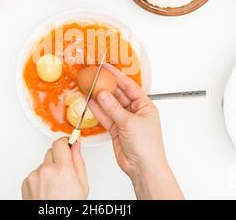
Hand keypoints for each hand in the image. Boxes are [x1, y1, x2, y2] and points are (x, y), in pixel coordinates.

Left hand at [22, 137, 88, 199]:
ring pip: (43, 163)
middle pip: (51, 151)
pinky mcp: (26, 181)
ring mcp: (34, 176)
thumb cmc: (67, 207)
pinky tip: (46, 189)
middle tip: (64, 172)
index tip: (68, 145)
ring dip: (49, 169)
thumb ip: (79, 162)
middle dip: (58, 158)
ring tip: (54, 186)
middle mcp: (47, 170)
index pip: (60, 143)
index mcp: (63, 170)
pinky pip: (35, 173)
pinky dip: (40, 178)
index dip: (65, 143)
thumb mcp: (82, 186)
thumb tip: (76, 147)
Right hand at [89, 64, 182, 199]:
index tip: (107, 68)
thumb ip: (113, 108)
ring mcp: (125, 121)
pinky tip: (90, 102)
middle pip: (118, 95)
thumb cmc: (147, 146)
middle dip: (106, 86)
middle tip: (94, 77)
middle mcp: (135, 112)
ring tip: (89, 87)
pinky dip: (97, 110)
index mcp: (145, 106)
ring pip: (110, 105)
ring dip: (100, 98)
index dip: (117, 76)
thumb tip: (102, 94)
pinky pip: (105, 116)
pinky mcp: (116, 130)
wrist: (143, 167)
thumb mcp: (129, 122)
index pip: (129, 86)